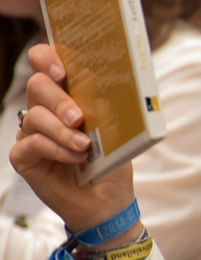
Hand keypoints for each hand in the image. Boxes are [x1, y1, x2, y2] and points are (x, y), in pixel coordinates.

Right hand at [9, 44, 136, 237]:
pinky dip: (56, 150)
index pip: (45, 63)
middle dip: (59, 99)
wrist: (108, 201)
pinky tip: (75, 158)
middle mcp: (45, 110)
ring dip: (62, 131)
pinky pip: (31, 144)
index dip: (47, 58)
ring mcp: (32, 133)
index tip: (61, 70)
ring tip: (84, 146)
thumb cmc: (111, 163)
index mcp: (67, 96)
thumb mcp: (117, 133)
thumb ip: (104, 111)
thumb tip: (97, 97)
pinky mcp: (24, 157)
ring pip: (34, 116)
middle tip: (79, 118)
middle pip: (37, 85)